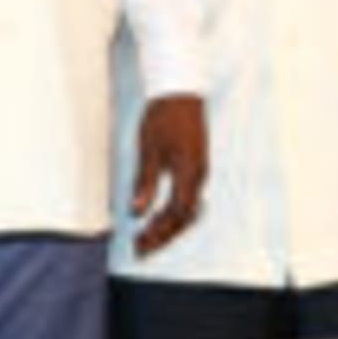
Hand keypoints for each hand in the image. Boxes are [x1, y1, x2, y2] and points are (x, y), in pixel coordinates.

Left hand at [130, 94, 206, 256]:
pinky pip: (190, 196)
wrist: (180, 90)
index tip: (139, 244)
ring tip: (150, 235)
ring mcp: (200, 168)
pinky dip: (176, 211)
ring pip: (189, 207)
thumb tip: (137, 211)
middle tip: (141, 248)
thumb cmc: (164, 116)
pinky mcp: (197, 162)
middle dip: (164, 235)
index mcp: (188, 172)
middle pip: (185, 216)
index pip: (176, 214)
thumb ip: (145, 182)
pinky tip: (162, 213)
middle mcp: (199, 173)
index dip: (159, 233)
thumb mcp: (149, 150)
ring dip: (170, 225)